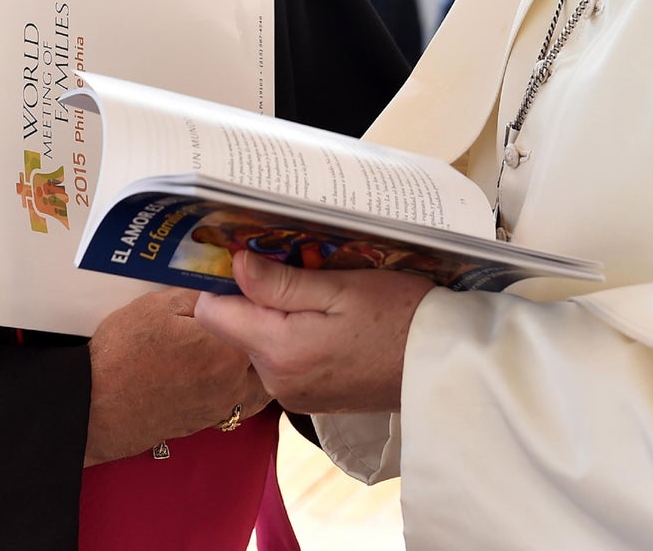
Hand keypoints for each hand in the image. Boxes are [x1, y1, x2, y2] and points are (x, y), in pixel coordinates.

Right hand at [84, 288, 268, 465]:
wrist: (94, 408)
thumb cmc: (121, 355)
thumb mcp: (159, 306)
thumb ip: (201, 295)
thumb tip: (226, 284)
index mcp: (227, 348)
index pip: (262, 317)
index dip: (258, 300)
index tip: (252, 288)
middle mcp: (234, 381)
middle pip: (268, 353)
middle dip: (265, 332)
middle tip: (251, 313)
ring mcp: (223, 406)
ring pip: (261, 381)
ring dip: (257, 363)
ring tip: (241, 343)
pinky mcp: (208, 422)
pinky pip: (242, 402)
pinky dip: (242, 385)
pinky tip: (223, 369)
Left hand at [195, 252, 433, 414]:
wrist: (438, 365)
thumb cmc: (398, 315)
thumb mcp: (341, 287)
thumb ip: (281, 282)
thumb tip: (234, 264)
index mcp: (279, 350)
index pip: (213, 312)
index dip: (223, 280)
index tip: (247, 255)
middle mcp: (276, 379)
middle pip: (236, 326)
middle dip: (257, 295)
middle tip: (299, 269)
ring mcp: (292, 393)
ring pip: (259, 341)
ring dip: (277, 315)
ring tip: (320, 293)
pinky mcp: (308, 397)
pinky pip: (282, 358)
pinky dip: (294, 335)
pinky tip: (328, 321)